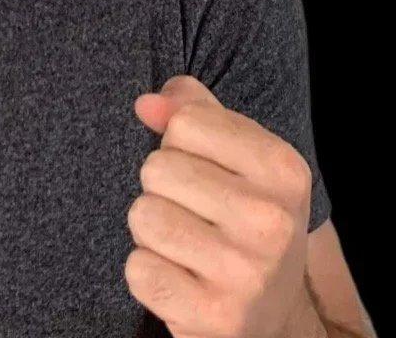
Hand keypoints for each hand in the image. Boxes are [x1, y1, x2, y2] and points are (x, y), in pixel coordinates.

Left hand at [125, 75, 311, 337]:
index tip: (207, 173)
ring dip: (151, 231)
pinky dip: (148, 272)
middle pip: (157, 168)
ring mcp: (246, 272)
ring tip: (186, 245)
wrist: (269, 315)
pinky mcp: (216, 316)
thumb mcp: (234, 156)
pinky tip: (181, 278)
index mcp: (283, 169)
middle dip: (161, 189)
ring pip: (143, 215)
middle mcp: (272, 220)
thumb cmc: (241, 218)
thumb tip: (146, 104)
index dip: (179, 144)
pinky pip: (138, 269)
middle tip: (194, 215)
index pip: (185, 122)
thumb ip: (192, 111)